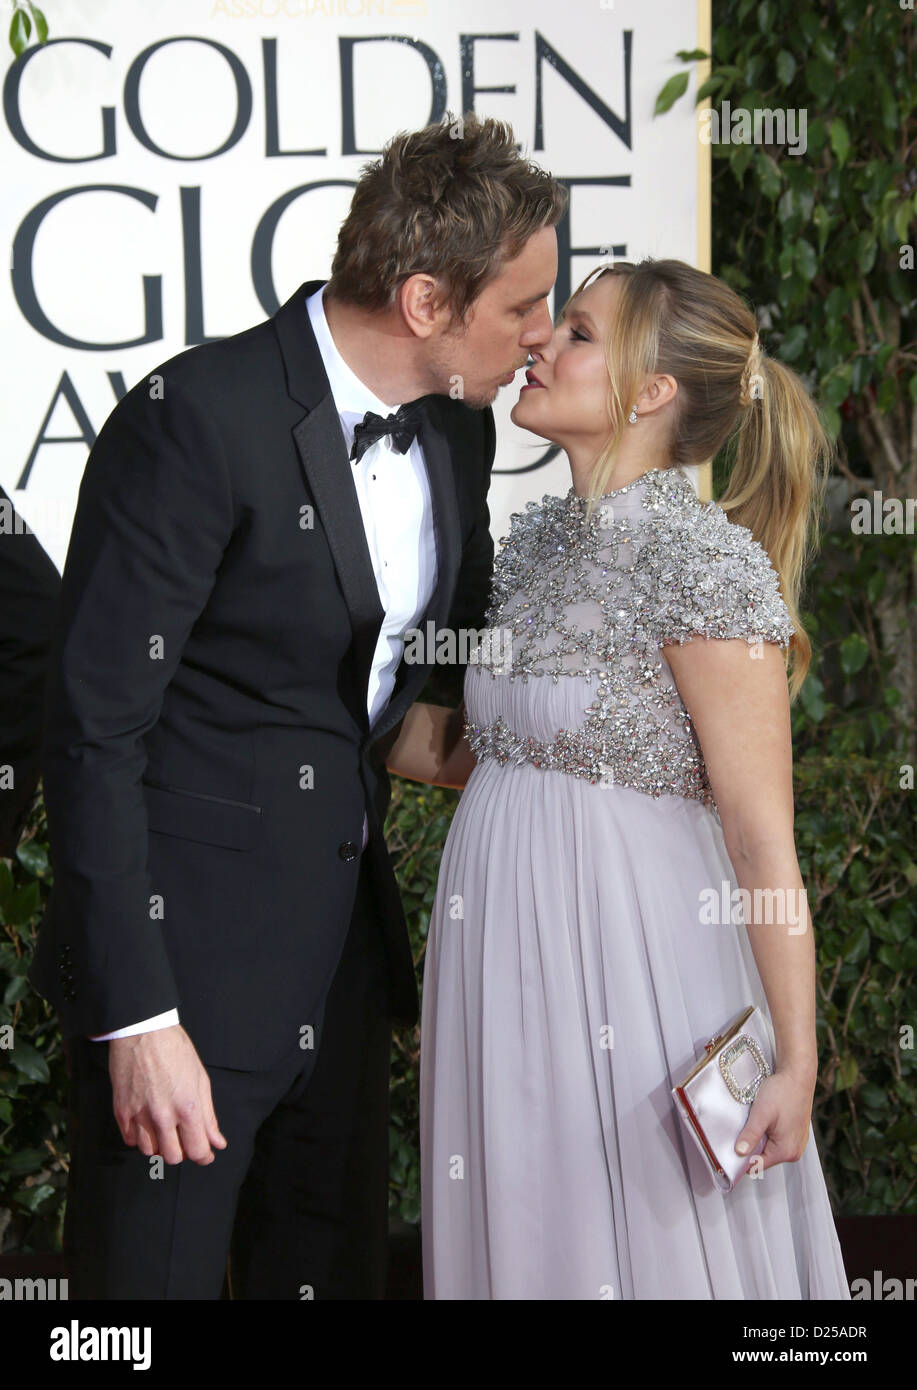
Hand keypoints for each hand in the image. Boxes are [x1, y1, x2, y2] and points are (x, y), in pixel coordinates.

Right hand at [108, 1024, 227, 1165]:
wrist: (143, 1031)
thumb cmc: (175, 1050)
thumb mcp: (200, 1079)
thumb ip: (209, 1115)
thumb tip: (218, 1142)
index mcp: (187, 1107)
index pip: (197, 1150)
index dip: (204, 1156)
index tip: (205, 1154)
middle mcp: (163, 1115)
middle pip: (173, 1157)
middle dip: (182, 1152)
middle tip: (184, 1138)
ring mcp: (139, 1115)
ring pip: (150, 1152)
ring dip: (160, 1146)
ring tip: (165, 1129)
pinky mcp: (121, 1111)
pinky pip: (130, 1140)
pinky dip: (140, 1138)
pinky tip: (147, 1124)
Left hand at [734, 1066, 815, 1175]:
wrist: (798, 1075)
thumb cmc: (783, 1091)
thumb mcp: (762, 1113)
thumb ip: (751, 1135)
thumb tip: (739, 1153)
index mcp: (785, 1151)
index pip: (757, 1165)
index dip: (742, 1157)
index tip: (732, 1145)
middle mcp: (794, 1152)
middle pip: (763, 1157)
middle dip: (751, 1145)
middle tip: (745, 1126)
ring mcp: (796, 1143)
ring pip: (769, 1147)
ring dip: (759, 1137)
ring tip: (756, 1120)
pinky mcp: (796, 1134)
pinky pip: (777, 1140)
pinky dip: (768, 1132)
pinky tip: (765, 1118)